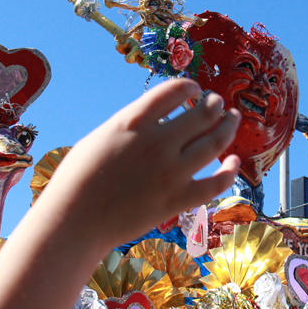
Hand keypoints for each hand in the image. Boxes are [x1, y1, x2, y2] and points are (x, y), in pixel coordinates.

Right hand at [37, 78, 240, 246]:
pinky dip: (230, 170)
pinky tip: (234, 161)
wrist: (73, 221)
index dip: (190, 87)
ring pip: (216, 142)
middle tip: (219, 103)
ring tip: (233, 119)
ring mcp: (170, 172)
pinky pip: (215, 183)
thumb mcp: (100, 137)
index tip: (194, 90)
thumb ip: (131, 125)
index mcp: (133, 120)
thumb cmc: (77, 179)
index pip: (175, 91)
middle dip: (214, 104)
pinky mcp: (177, 200)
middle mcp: (157, 142)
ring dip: (228, 126)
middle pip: (202, 114)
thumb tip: (155, 120)